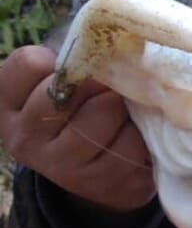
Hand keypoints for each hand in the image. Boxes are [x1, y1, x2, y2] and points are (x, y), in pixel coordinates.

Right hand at [0, 45, 155, 211]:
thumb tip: (119, 44)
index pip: (29, 62)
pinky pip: (132, 143)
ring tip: (127, 110)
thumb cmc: (79, 114)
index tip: (82, 69)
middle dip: (101, 82)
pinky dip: (143, 132)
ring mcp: (60, 165)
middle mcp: (25, 137)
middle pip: (69, 89)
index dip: (66, 58)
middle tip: (114, 87)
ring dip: (125, 106)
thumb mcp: (63, 86)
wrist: (98, 173)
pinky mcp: (99, 183)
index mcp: (8, 106)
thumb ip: (75, 63)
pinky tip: (138, 134)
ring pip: (104, 112)